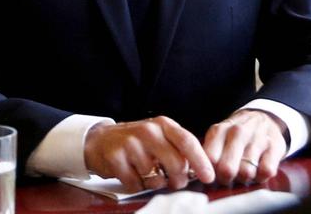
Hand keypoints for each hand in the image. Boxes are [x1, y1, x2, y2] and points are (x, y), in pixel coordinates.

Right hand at [83, 118, 213, 192]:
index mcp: (163, 125)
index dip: (201, 161)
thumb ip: (179, 149)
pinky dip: (136, 185)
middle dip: (178, 179)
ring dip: (154, 183)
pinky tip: (132, 175)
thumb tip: (201, 170)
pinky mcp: (115, 157)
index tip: (209, 177)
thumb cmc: (136, 142)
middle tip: (174, 182)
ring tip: (146, 173)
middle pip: (175, 163)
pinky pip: (135, 183)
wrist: (100, 140)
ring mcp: (130, 143)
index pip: (187, 141)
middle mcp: (147, 131)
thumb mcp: (160, 137)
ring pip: (155, 177)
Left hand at [201, 109, 286, 185]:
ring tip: (243, 172)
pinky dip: (261, 176)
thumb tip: (195, 175)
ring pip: (246, 173)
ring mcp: (257, 139)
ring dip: (244, 178)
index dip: (209, 173)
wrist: (263, 118)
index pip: (209, 160)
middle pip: (227, 170)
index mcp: (219, 131)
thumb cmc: (235, 134)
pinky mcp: (275, 147)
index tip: (212, 175)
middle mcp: (237, 132)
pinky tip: (258, 170)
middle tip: (228, 177)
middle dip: (226, 179)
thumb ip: (207, 153)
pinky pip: (266, 172)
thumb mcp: (217, 136)